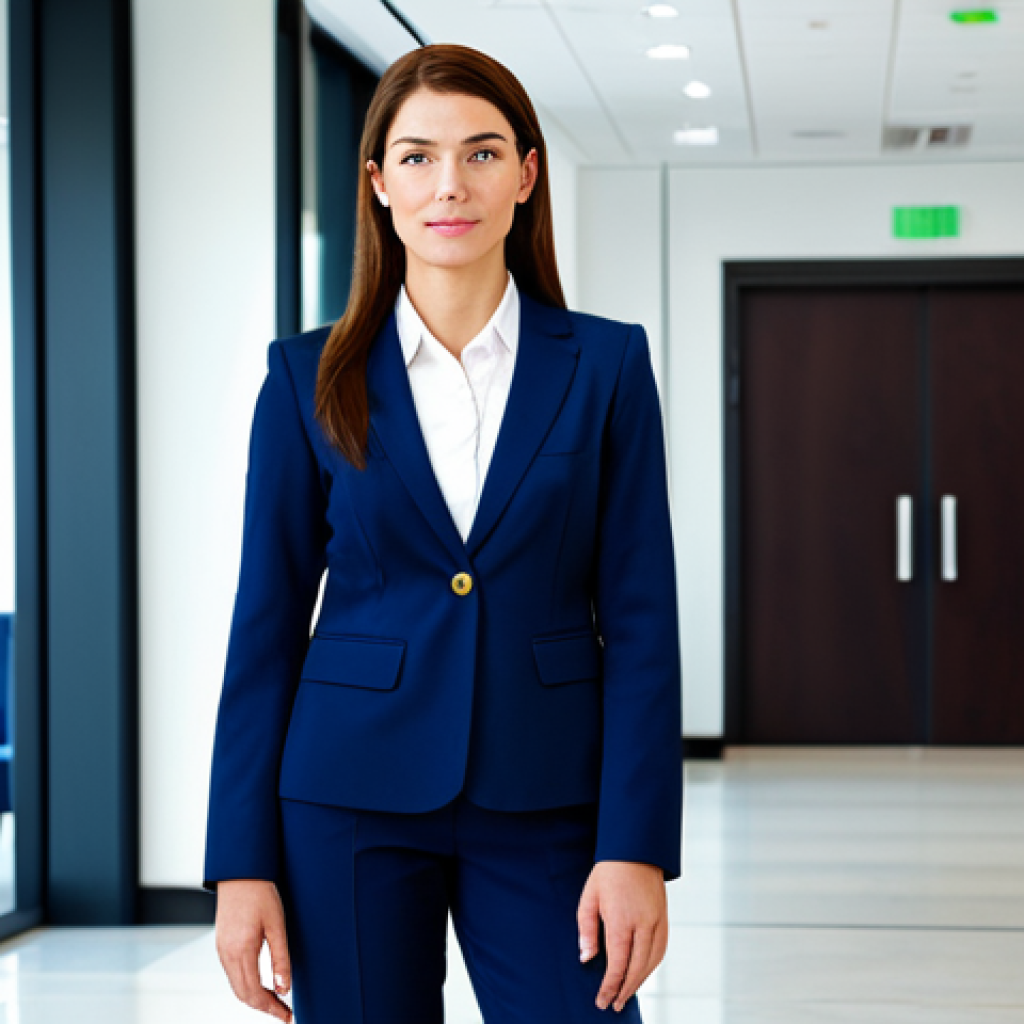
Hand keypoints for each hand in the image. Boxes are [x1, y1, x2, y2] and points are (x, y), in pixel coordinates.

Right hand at [215, 879, 293, 1021]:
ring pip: (236, 986)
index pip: (254, 993)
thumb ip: (281, 959)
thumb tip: (284, 988)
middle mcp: (227, 955)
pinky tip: (261, 985)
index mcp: (241, 951)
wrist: (240, 873)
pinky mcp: (222, 945)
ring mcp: (222, 950)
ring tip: (276, 1001)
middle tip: (284, 1012)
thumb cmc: (261, 894)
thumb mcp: (277, 926)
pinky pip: (233, 974)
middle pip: (243, 995)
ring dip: (255, 998)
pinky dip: (247, 986)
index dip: (271, 1008)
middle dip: (264, 1007)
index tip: (287, 1016)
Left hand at [577, 860, 667, 1012]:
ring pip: (652, 962)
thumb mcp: (589, 898)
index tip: (602, 1000)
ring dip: (640, 981)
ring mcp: (657, 921)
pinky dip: (652, 966)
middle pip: (637, 969)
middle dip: (625, 990)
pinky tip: (642, 972)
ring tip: (626, 993)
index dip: (610, 987)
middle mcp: (643, 924)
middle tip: (614, 1005)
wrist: (636, 848)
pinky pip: (661, 950)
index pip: (617, 965)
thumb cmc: (609, 872)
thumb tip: (587, 959)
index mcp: (622, 921)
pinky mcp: (665, 918)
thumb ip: (587, 931)